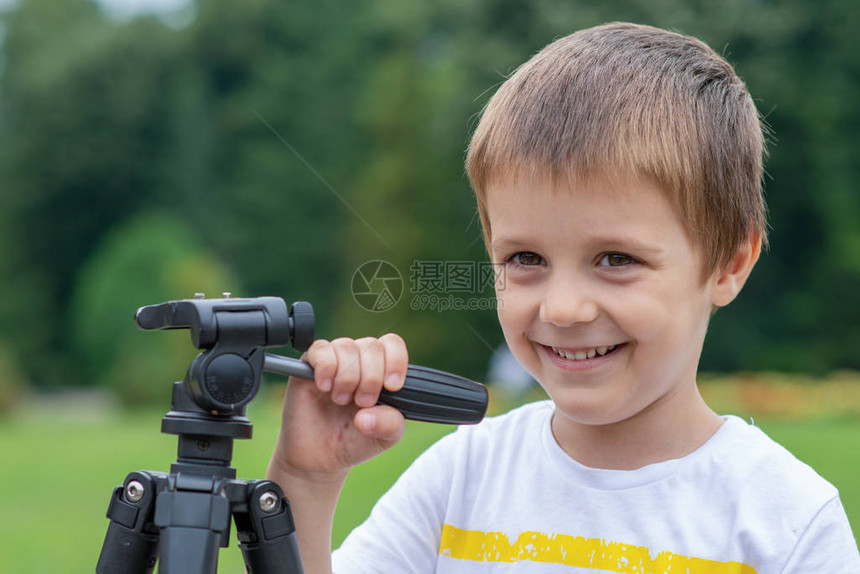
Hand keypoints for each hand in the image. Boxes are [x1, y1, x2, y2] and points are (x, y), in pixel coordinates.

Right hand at [269, 334, 407, 482]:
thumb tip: (367, 415)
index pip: (392, 344)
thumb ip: (390, 424)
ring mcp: (335, 360)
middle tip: (362, 403)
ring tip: (341, 400)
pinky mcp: (309, 364)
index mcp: (382, 370)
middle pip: (371, 346)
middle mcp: (359, 360)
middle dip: (370, 378)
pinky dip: (326, 368)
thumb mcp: (385, 438)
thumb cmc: (355, 441)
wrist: (321, 458)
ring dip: (347, 377)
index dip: (395, 361)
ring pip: (347, 347)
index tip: (392, 386)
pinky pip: (320, 349)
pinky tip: (324, 387)